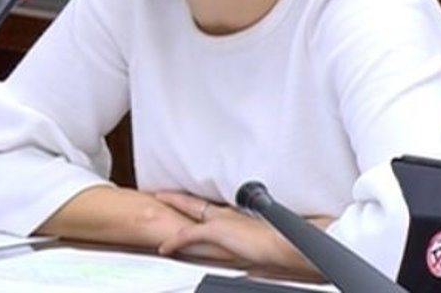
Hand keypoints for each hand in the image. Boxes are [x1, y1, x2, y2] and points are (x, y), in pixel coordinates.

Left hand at [153, 191, 316, 275]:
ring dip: (171, 208)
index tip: (187, 197)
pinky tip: (165, 248)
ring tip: (156, 205)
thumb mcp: (261, 237)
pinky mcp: (217, 231)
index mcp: (237, 213)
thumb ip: (251, 238)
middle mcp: (227, 213)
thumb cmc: (279, 241)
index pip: (210, 204)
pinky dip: (175, 242)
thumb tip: (249, 247)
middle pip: (196, 201)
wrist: (283, 243)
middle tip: (162, 192)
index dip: (197, 201)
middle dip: (178, 197)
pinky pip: (189, 235)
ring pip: (188, 211)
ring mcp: (221, 221)